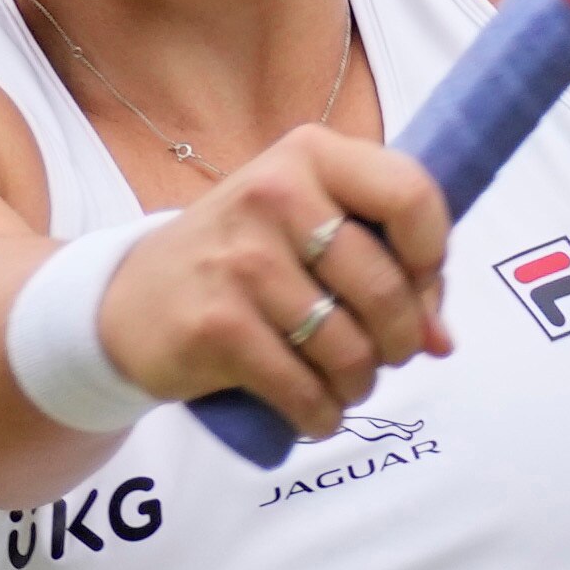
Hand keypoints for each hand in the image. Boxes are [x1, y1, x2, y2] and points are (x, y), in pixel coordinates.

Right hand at [94, 125, 453, 441]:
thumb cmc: (240, 259)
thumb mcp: (306, 227)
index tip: (421, 290)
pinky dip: (321, 415)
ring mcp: (241, 259)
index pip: (412, 195)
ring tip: (343, 382)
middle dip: (400, 341)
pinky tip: (314, 411)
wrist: (128, 299)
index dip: (433, 257)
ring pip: (350, 350)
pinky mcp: (217, 325)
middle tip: (384, 355)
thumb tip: (441, 339)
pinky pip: (305, 391)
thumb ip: (383, 262)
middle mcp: (273, 194)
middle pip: (387, 288)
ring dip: (359, 384)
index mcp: (309, 154)